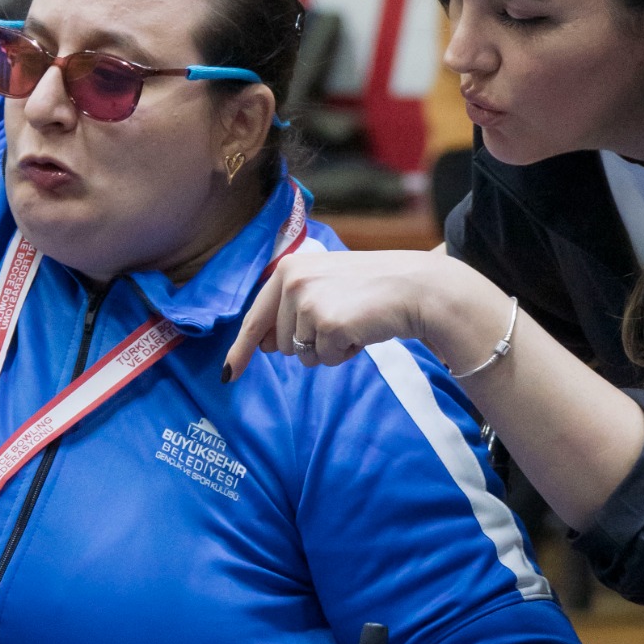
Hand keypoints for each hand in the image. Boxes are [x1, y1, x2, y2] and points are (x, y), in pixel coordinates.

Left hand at [224, 250, 505, 380]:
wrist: (415, 287)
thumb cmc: (373, 288)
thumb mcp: (325, 285)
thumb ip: (292, 309)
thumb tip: (264, 346)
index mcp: (288, 269)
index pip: (255, 317)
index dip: (241, 349)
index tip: (228, 374)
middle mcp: (292, 281)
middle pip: (280, 344)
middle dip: (309, 343)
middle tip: (342, 320)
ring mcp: (308, 302)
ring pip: (302, 355)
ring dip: (328, 349)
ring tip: (353, 323)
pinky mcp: (327, 323)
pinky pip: (325, 359)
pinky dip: (344, 353)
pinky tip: (362, 331)